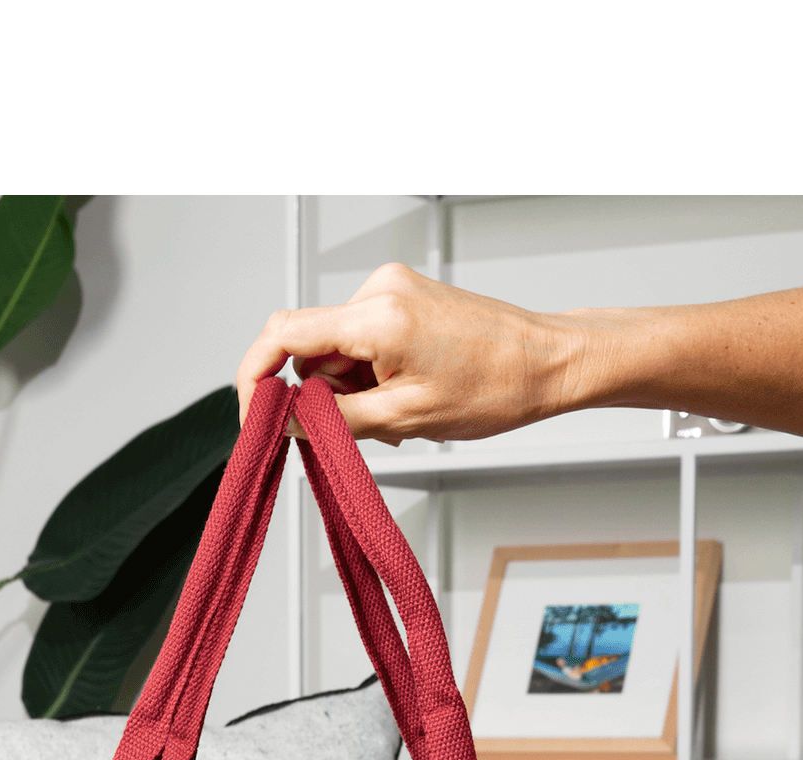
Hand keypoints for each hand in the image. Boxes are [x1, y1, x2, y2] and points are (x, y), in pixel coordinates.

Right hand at [235, 263, 583, 446]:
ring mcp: (393, 289)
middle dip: (323, 396)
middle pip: (310, 348)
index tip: (255, 413)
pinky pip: (361, 341)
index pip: (284, 335)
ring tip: (399, 410)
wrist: (547, 363)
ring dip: (351, 390)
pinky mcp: (404, 297)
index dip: (257, 377)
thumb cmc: (496, 386)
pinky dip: (370, 375)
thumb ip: (334, 420)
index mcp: (377, 316)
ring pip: (336, 351)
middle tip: (364, 426)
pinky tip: (405, 391)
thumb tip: (286, 423)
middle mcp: (380, 290)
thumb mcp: (405, 418)